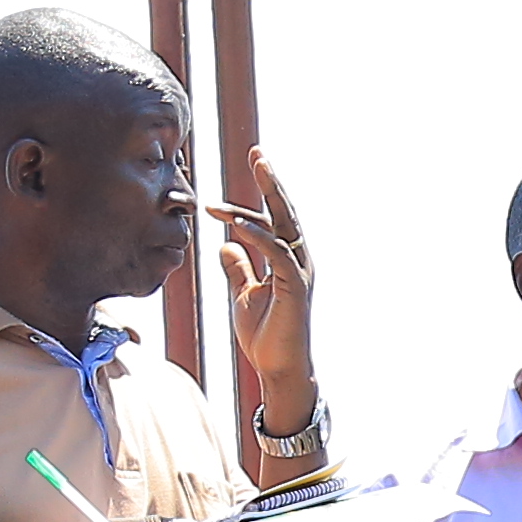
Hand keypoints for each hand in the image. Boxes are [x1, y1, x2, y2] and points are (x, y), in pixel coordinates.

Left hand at [210, 149, 320, 428]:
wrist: (278, 370)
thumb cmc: (265, 336)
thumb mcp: (243, 295)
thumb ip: (238, 269)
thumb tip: (224, 245)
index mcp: (286, 260)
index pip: (270, 221)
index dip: (249, 203)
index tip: (221, 195)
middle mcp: (297, 259)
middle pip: (284, 211)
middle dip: (271, 180)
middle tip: (257, 152)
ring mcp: (300, 271)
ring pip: (284, 224)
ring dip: (267, 196)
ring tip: (251, 171)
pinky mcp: (295, 286)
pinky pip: (277, 252)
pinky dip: (258, 235)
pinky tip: (237, 224)